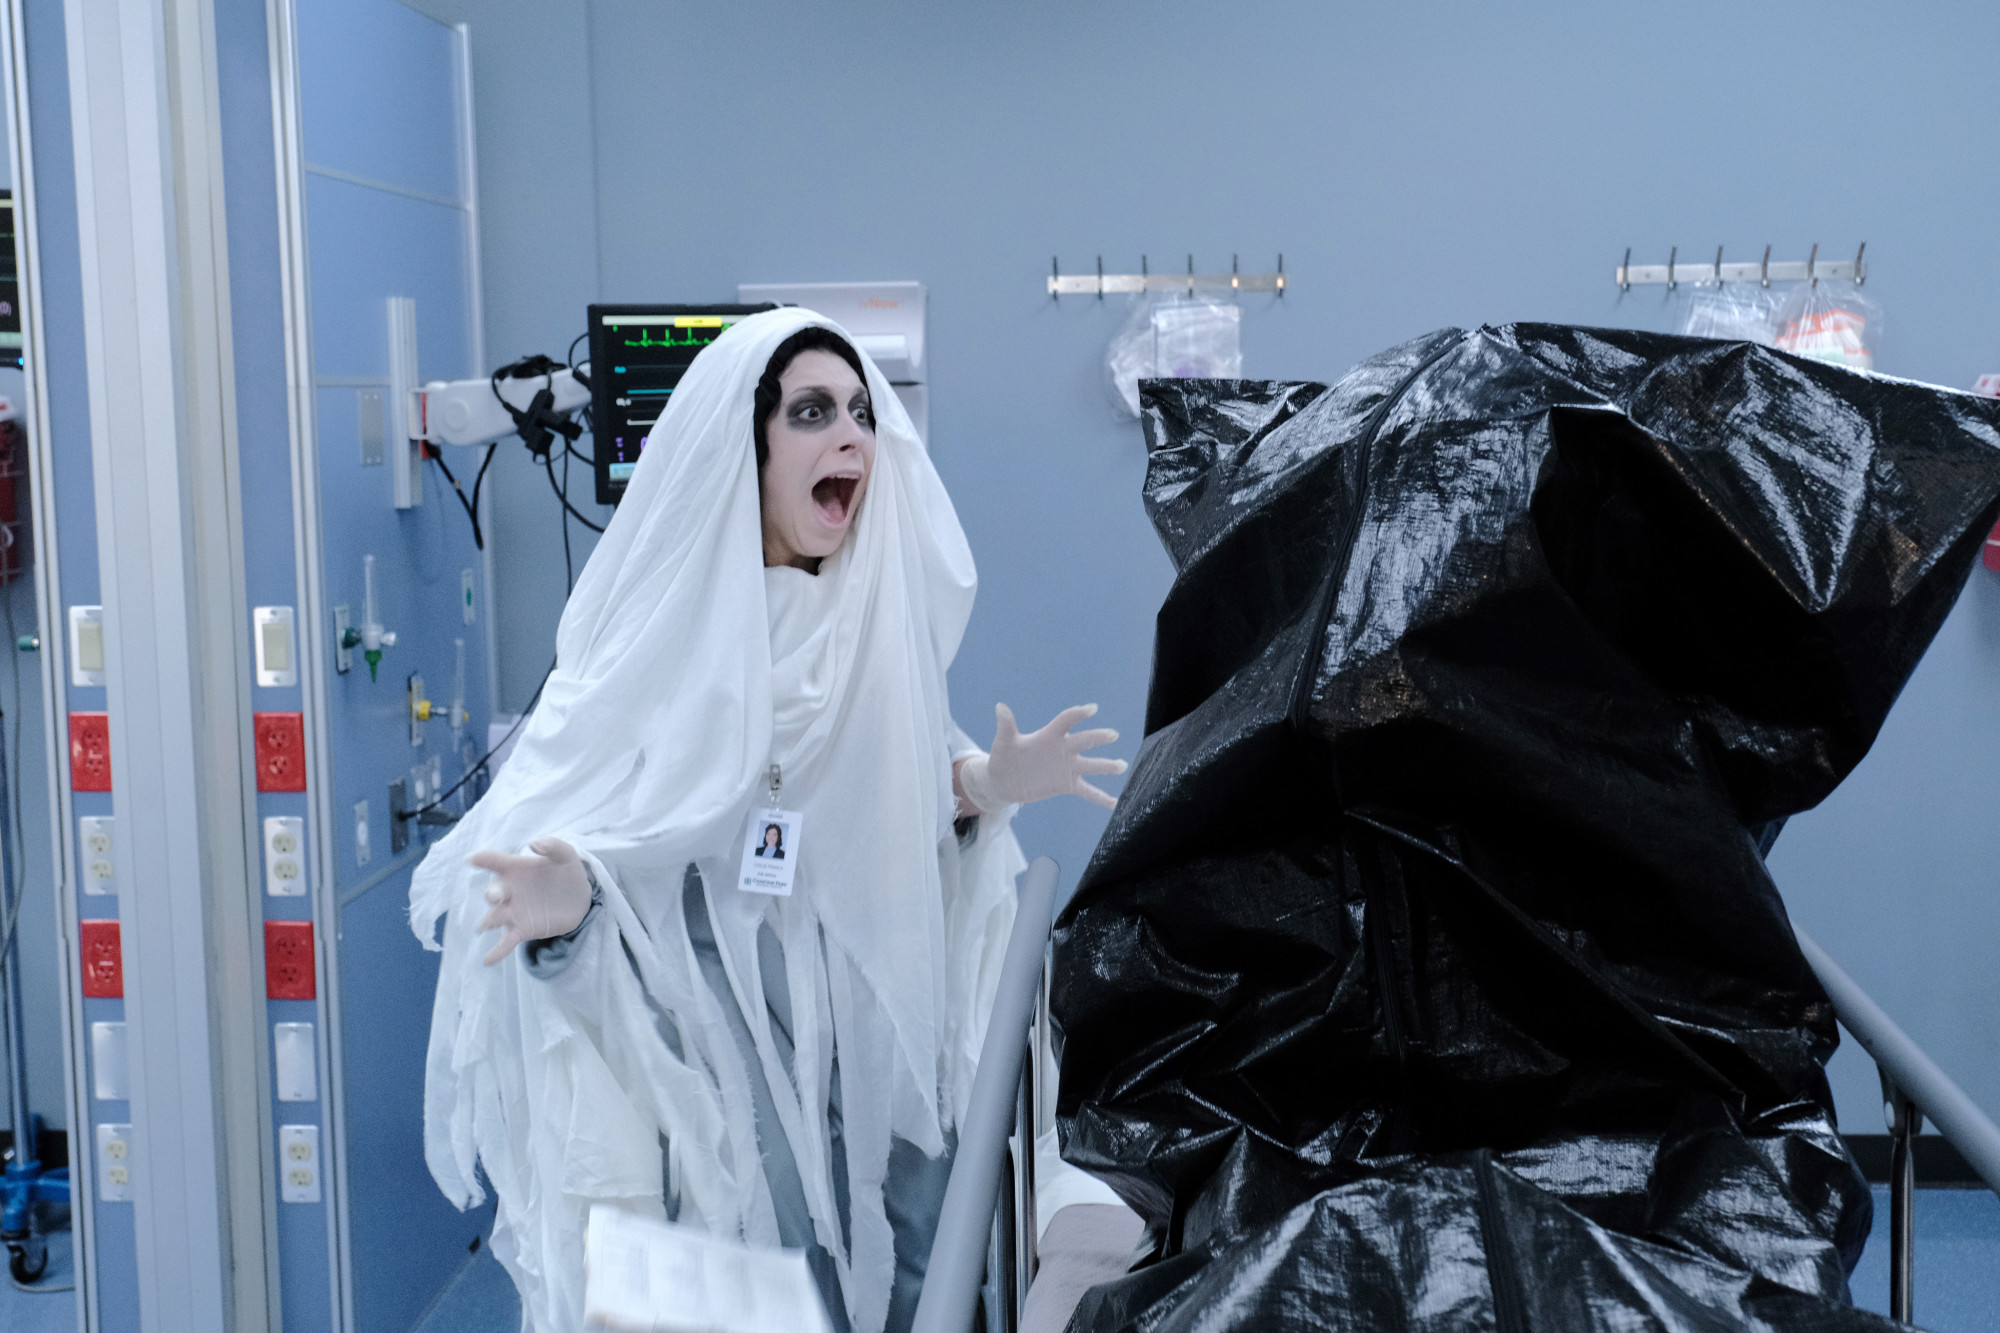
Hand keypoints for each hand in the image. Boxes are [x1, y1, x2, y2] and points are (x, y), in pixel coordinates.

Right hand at [469, 836, 592, 965]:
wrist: (580, 896)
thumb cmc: (566, 870)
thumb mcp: (565, 854)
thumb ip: (552, 846)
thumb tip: (533, 844)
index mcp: (515, 869)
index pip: (494, 862)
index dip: (482, 859)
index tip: (473, 859)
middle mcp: (509, 890)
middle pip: (493, 891)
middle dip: (492, 893)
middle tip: (497, 895)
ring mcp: (513, 911)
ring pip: (495, 917)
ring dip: (488, 921)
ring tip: (482, 927)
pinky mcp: (522, 929)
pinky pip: (506, 942)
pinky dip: (496, 952)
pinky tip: (487, 961)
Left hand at [958, 703, 1126, 811]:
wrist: (1004, 781)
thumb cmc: (1003, 757)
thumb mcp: (1003, 743)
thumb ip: (1006, 726)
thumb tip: (1000, 707)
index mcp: (1049, 735)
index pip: (1066, 721)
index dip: (1078, 714)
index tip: (1092, 709)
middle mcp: (1063, 749)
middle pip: (1084, 741)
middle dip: (1098, 737)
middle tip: (1112, 734)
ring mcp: (1068, 767)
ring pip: (1091, 765)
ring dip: (1106, 765)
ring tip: (1123, 765)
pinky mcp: (1068, 784)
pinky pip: (1088, 791)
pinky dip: (1101, 798)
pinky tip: (1116, 804)